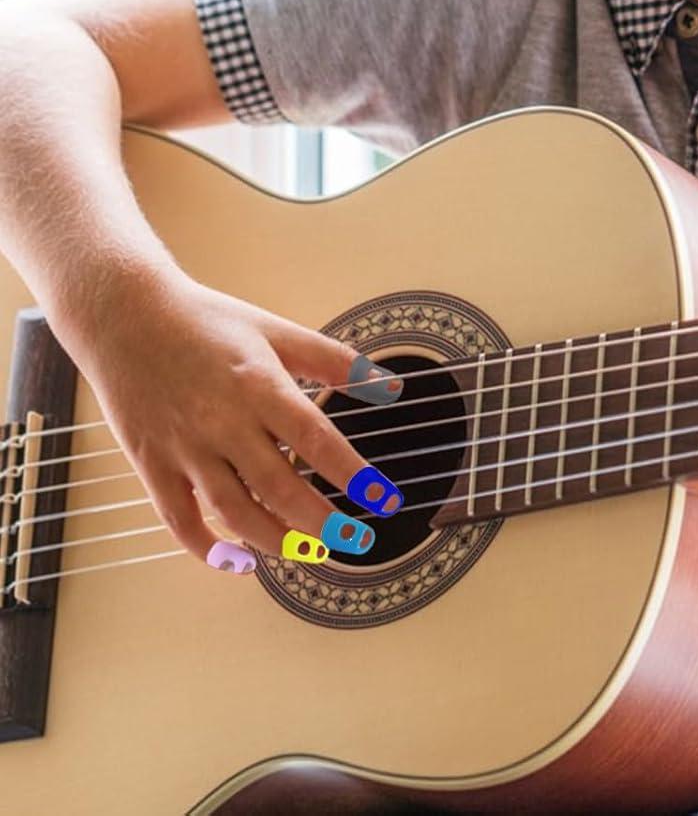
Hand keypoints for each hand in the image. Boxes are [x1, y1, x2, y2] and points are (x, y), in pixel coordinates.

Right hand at [72, 262, 402, 567]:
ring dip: (274, 540)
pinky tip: (237, 561)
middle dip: (321, 522)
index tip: (383, 499)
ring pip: (234, 511)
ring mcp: (185, 448)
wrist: (125, 317)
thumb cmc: (208, 321)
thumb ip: (334, 360)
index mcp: (260, 386)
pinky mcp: (152, 464)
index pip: (315, 439)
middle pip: (278, 486)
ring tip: (307, 553)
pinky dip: (208, 548)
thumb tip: (390, 386)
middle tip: (354, 541)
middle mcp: (223, 423)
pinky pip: (180, 519)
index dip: (351, 473)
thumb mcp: (277, 330)